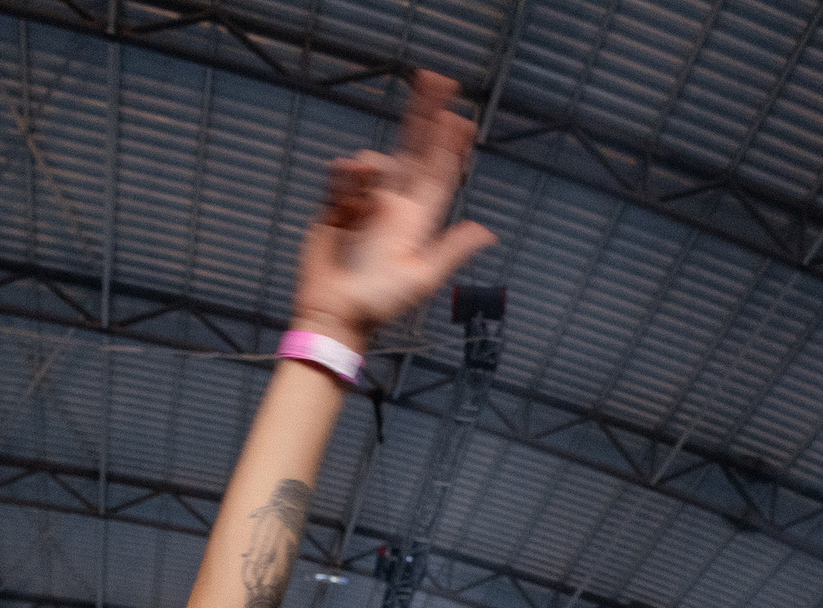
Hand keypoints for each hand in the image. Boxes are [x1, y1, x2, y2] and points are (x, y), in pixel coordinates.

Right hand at [291, 71, 496, 349]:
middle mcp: (396, 207)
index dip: (453, 145)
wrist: (334, 314)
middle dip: (425, 115)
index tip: (463, 116)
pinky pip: (343, 176)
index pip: (441, 173)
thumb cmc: (379, 305)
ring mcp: (366, 204)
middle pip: (414, 150)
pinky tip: (345, 175)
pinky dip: (346, 171)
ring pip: (377, 163)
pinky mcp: (336, 207)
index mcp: (419, 220)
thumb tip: (488, 232)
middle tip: (435, 77)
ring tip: (365, 175)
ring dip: (373, 161)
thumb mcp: (421, 279)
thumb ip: (452, 252)